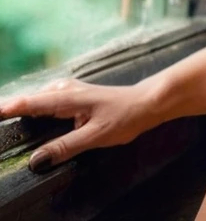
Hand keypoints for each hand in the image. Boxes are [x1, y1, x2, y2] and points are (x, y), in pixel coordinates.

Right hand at [0, 76, 155, 172]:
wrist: (145, 103)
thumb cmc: (124, 117)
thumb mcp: (94, 136)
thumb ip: (65, 147)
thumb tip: (37, 160)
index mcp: (67, 97)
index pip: (29, 103)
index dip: (7, 108)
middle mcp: (64, 90)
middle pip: (29, 100)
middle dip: (10, 109)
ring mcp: (68, 91)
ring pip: (37, 100)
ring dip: (22, 109)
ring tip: (6, 118)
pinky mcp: (72, 96)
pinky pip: (46, 102)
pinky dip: (34, 109)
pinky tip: (30, 119)